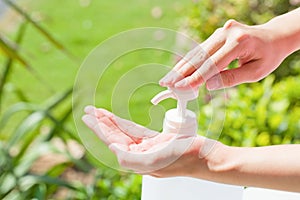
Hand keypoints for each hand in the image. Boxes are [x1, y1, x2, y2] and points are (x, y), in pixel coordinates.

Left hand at [82, 106, 218, 176]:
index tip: (88, 116)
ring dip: (111, 121)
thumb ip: (130, 158)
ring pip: (124, 132)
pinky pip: (136, 130)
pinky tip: (117, 120)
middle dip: (102, 123)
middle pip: (116, 135)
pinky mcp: (156, 140)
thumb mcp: (155, 161)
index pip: (113, 141)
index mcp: (137, 161)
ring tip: (98, 112)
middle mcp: (140, 155)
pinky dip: (126, 124)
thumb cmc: (183, 159)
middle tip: (89, 111)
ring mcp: (147, 147)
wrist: (205, 157)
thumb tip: (113, 148)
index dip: (99, 128)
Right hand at [159, 20, 289, 89]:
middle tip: (165, 83)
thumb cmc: (268, 56)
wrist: (274, 37)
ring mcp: (221, 31)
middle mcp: (227, 32)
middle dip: (181, 72)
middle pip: (199, 56)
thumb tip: (208, 85)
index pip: (212, 64)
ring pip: (197, 52)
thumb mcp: (255, 73)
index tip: (180, 88)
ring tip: (168, 79)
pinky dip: (190, 61)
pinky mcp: (218, 33)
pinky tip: (179, 71)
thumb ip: (231, 78)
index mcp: (239, 42)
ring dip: (181, 67)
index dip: (195, 78)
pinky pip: (201, 49)